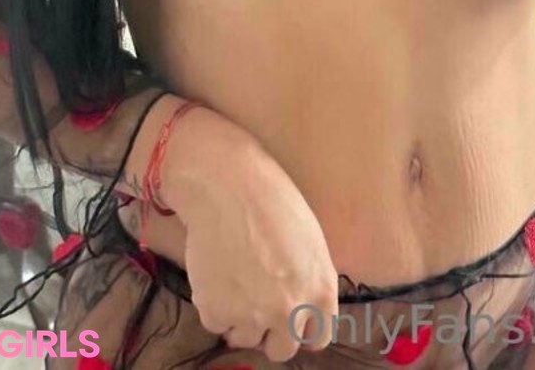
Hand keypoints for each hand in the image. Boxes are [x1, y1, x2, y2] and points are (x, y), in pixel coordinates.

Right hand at [160, 109, 339, 361]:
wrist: (227, 184)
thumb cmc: (272, 200)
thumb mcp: (309, 241)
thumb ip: (310, 280)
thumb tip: (301, 304)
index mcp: (321, 291)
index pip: (317, 337)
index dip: (301, 327)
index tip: (288, 318)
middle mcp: (291, 311)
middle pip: (281, 349)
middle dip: (269, 331)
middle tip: (256, 303)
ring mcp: (253, 316)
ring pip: (244, 339)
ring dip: (239, 319)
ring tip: (233, 279)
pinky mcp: (217, 312)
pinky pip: (215, 323)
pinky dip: (213, 305)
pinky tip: (216, 271)